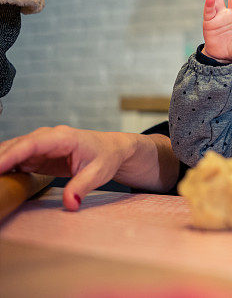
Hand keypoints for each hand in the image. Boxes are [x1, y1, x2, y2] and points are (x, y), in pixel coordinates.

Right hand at [0, 126, 139, 210]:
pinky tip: (0, 178)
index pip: (32, 144)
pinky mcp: (37, 155)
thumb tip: (71, 204)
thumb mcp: (98, 173)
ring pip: (12, 151)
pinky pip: (16, 159)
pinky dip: (4, 167)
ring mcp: (41, 145)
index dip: (11, 155)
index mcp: (63, 137)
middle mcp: (48, 137)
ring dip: (0, 162)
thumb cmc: (106, 157)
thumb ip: (82, 187)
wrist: (112, 150)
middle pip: (16, 146)